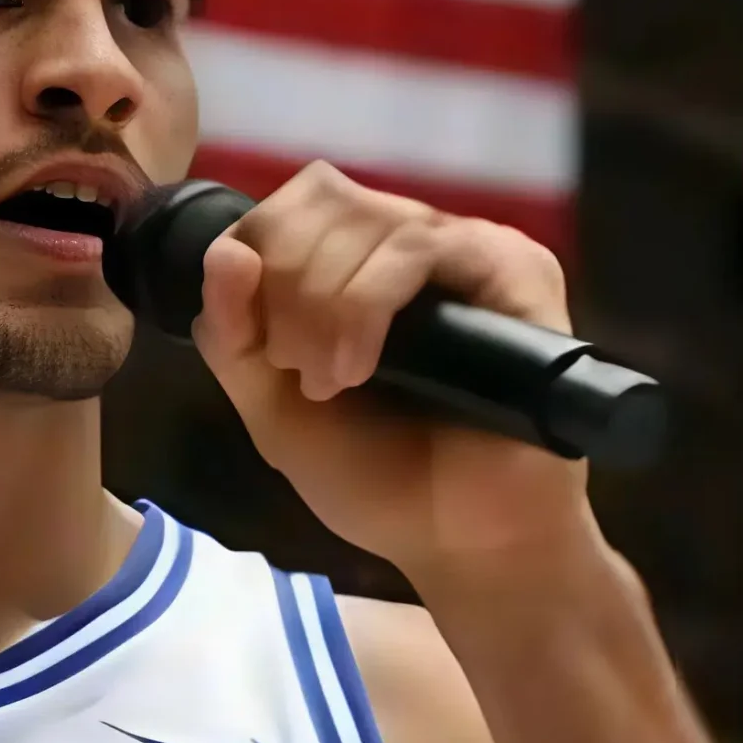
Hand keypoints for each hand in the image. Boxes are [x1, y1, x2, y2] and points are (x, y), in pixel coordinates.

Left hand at [191, 162, 590, 583]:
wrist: (461, 545)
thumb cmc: (381, 481)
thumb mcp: (275, 412)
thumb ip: (233, 338)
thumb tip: (227, 251)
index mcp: (359, 263)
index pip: (292, 204)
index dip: (256, 257)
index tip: (263, 350)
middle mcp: (413, 243)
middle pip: (319, 196)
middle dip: (284, 284)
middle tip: (300, 373)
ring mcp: (467, 252)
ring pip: (366, 218)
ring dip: (321, 303)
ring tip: (331, 382)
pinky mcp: (515, 271)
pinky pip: (419, 245)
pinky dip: (366, 303)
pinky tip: (359, 367)